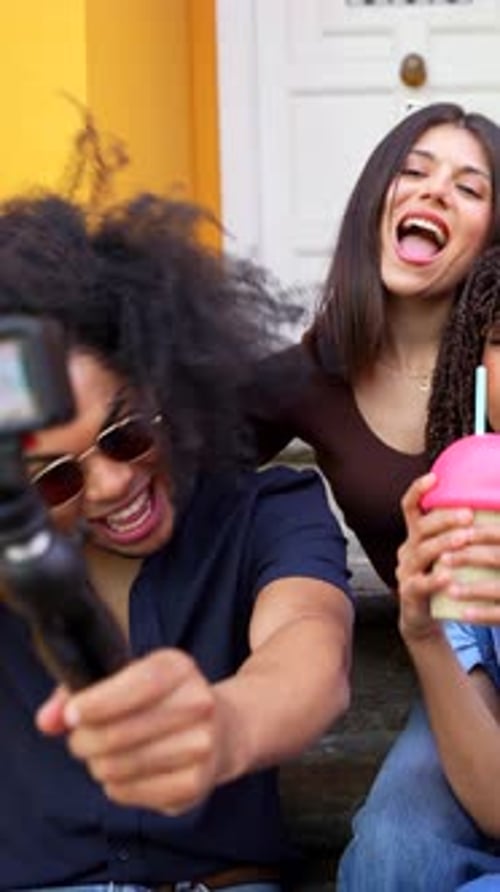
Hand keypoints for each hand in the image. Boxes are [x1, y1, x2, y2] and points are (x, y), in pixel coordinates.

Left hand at [36, 649, 221, 814]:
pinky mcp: (195, 785)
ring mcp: (201, 746)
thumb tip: (46, 720)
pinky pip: (127, 792)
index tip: (72, 716)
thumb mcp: (126, 679)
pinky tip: (128, 772)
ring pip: (116, 767)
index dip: (95, 704)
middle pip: (116, 734)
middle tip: (81, 739)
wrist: (221, 729)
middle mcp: (198, 703)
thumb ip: (77, 693)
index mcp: (179, 667)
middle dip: (84, 740)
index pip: (134, 686)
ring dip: (98, 764)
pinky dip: (115, 786)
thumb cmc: (159, 701)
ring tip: (106, 755)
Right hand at [396, 473, 473, 640]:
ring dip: (444, 543)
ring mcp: (405, 572)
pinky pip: (420, 584)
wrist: (423, 618)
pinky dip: (434, 579)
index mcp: (415, 536)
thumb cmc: (441, 579)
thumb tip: (484, 510)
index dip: (418, 491)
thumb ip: (457, 533)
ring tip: (464, 538)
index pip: (410, 507)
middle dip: (444, 519)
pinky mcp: (409, 594)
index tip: (434, 477)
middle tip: (468, 514)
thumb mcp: (446, 553)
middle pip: (420, 528)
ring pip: (421, 552)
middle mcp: (407, 550)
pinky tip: (448, 576)